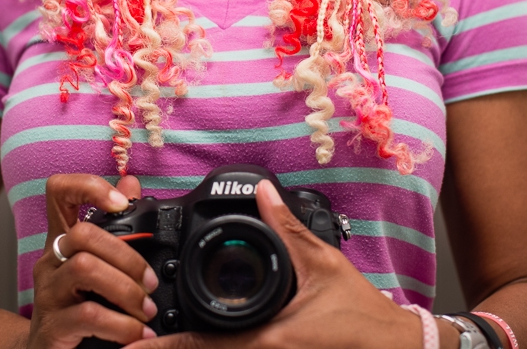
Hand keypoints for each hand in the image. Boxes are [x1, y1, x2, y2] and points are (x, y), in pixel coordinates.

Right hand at [27, 174, 160, 348]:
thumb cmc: (79, 308)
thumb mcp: (99, 265)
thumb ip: (116, 227)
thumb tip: (131, 184)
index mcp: (64, 240)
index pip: (59, 193)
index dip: (87, 186)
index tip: (121, 203)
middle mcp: (51, 261)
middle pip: (83, 233)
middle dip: (126, 256)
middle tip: (149, 283)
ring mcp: (48, 293)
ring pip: (85, 268)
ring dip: (126, 290)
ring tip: (144, 311)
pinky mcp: (51, 326)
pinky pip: (88, 315)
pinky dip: (121, 325)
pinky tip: (136, 334)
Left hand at [122, 180, 429, 348]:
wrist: (393, 347)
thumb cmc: (361, 313)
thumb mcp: (322, 262)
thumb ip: (289, 227)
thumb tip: (264, 193)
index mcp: (269, 339)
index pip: (206, 346)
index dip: (169, 347)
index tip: (135, 345)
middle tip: (133, 344)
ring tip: (155, 344)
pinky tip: (202, 342)